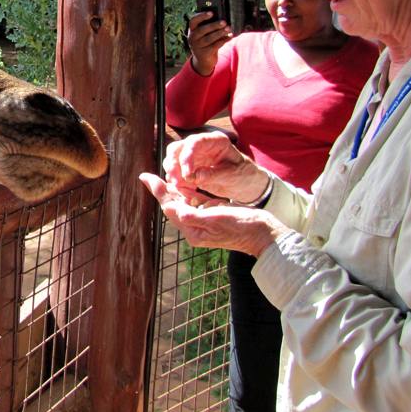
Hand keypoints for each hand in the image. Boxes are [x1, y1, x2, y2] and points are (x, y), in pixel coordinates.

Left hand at [139, 173, 288, 256]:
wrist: (264, 235)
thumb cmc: (244, 227)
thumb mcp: (218, 220)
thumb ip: (194, 215)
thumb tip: (174, 210)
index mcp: (193, 231)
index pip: (170, 207)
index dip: (158, 191)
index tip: (145, 177)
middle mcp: (195, 228)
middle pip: (174, 205)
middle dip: (163, 190)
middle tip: (149, 175)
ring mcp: (203, 223)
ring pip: (183, 203)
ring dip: (173, 190)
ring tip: (163, 177)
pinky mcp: (212, 217)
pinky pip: (195, 203)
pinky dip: (188, 193)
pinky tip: (183, 184)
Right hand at [163, 132, 269, 203]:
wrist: (245, 184)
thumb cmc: (244, 175)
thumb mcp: (233, 175)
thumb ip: (214, 174)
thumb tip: (193, 176)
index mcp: (215, 141)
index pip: (194, 142)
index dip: (186, 157)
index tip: (186, 174)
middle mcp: (201, 145)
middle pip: (177, 148)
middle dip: (173, 164)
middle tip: (175, 181)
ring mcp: (194, 156)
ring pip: (173, 159)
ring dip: (172, 173)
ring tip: (179, 187)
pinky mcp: (189, 167)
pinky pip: (175, 172)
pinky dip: (176, 181)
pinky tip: (183, 190)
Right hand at [186, 12, 231, 75]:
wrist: (203, 60)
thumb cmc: (206, 42)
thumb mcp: (204, 35)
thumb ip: (209, 26)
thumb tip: (222, 18)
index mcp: (191, 30)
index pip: (193, 21)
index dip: (201, 16)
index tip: (211, 13)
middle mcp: (192, 38)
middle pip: (202, 30)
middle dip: (214, 25)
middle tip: (224, 22)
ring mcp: (197, 47)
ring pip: (209, 38)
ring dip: (220, 33)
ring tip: (229, 28)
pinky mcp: (204, 54)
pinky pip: (215, 46)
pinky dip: (223, 40)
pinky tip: (230, 36)